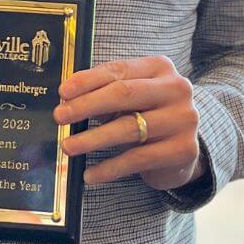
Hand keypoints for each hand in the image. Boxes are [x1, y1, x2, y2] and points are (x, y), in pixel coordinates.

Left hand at [53, 56, 203, 189]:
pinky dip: (110, 168)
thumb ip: (103, 93)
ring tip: (68, 147)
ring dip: (92, 139)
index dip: (88, 80)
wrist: (182, 152)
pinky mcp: (183, 149)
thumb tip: (67, 99)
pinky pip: (138, 158)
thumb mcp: (128, 100)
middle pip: (124, 93)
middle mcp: (176, 89)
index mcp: (160, 68)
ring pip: (129, 128)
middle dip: (87, 105)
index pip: (118, 70)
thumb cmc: (147, 117)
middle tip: (60, 117)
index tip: (63, 92)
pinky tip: (90, 175)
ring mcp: (183, 119)